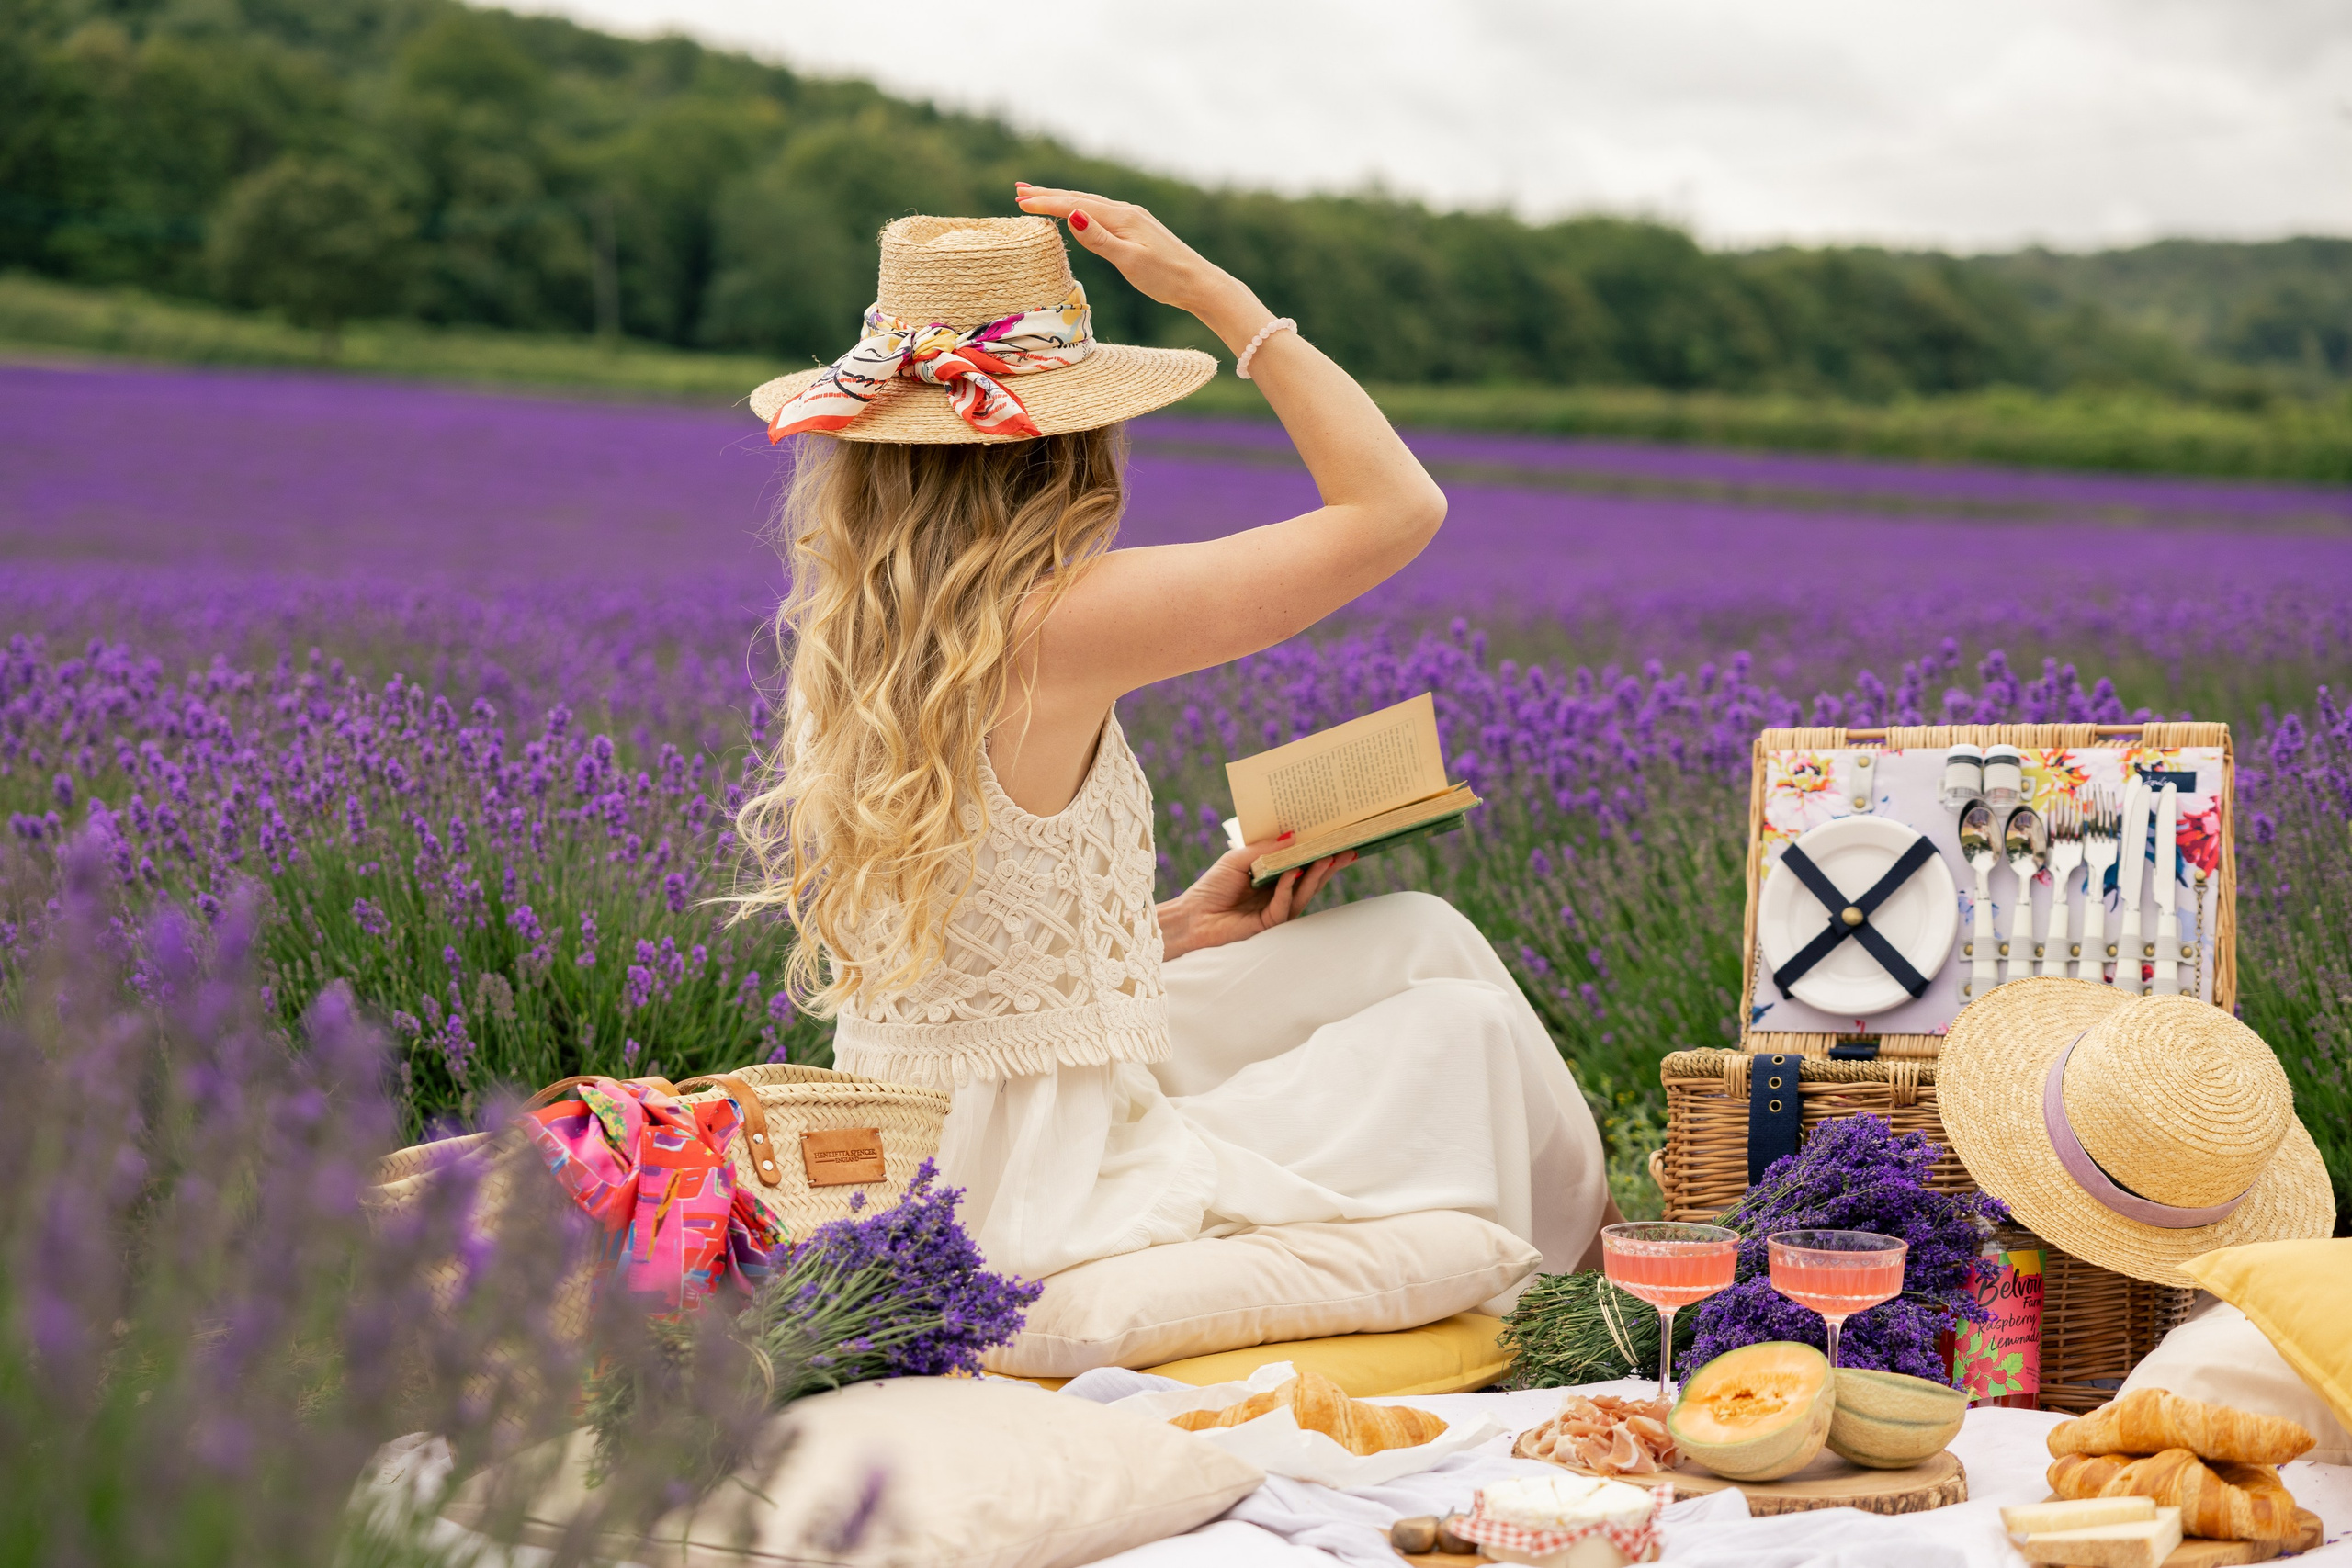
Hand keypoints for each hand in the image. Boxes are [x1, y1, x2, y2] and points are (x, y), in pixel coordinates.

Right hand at [1014, 183, 1267, 348]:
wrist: (1200, 284)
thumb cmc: (1166, 277)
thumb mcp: (1129, 261)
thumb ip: (1100, 239)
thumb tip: (1072, 215)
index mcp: (1121, 217)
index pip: (1075, 205)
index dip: (1046, 203)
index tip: (1019, 201)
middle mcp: (1126, 212)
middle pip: (1080, 199)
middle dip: (1049, 195)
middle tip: (1019, 190)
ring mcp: (1133, 219)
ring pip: (1090, 204)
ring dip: (1063, 200)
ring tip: (1040, 197)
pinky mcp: (1137, 229)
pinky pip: (1101, 213)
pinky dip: (1081, 209)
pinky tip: (1077, 212)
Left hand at [1156, 840, 1355, 961]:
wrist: (1192, 917)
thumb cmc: (1212, 886)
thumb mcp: (1237, 859)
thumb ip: (1264, 849)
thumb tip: (1293, 835)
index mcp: (1274, 877)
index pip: (1302, 862)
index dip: (1318, 851)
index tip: (1337, 838)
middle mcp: (1280, 893)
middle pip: (1310, 878)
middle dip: (1329, 863)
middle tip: (1347, 848)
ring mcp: (1277, 909)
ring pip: (1304, 891)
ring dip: (1316, 874)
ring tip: (1328, 856)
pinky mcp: (1270, 923)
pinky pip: (1285, 903)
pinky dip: (1290, 886)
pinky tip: (1293, 871)